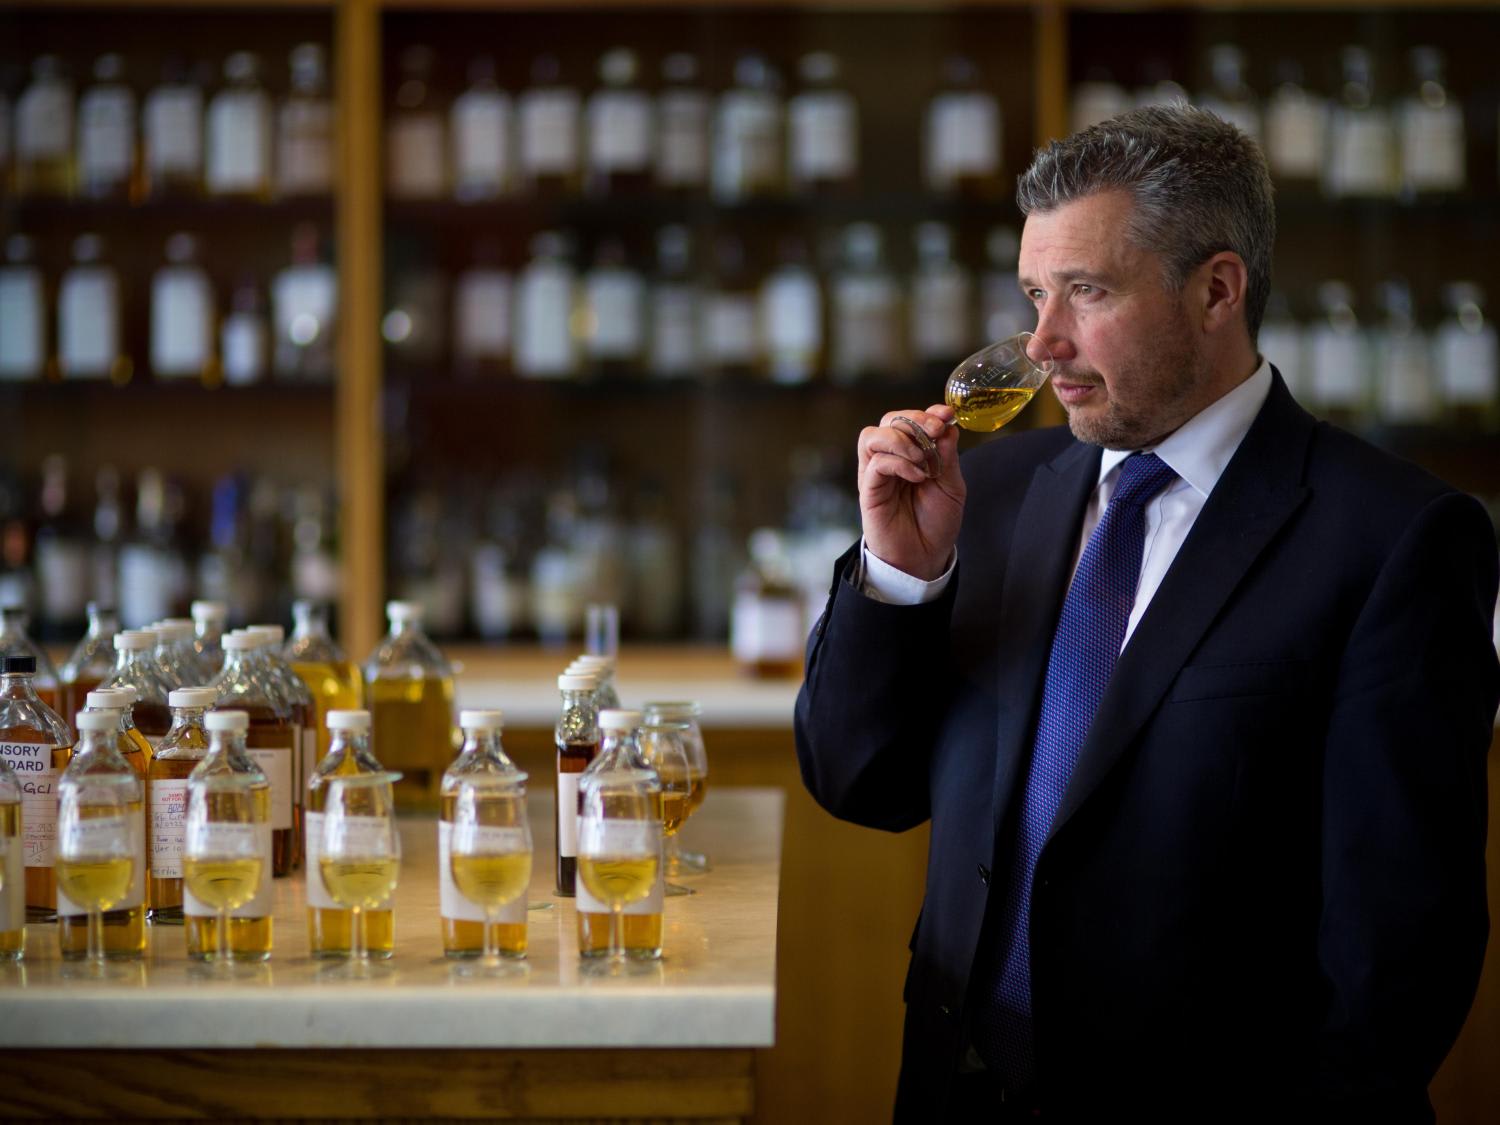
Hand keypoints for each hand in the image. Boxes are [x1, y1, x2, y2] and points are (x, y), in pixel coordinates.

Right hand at [857, 405, 964, 580]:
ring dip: (901, 439)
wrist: (925, 557)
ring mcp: (877, 473)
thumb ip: (947, 457)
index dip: (928, 412)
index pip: (911, 419)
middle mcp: (890, 458)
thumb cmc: (936, 522)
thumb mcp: (951, 486)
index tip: (947, 414)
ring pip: (873, 435)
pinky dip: (898, 462)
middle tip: (935, 431)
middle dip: (914, 420)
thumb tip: (948, 426)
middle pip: (889, 420)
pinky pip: (875, 463)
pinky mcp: (869, 490)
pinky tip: (917, 476)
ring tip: (922, 458)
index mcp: (911, 453)